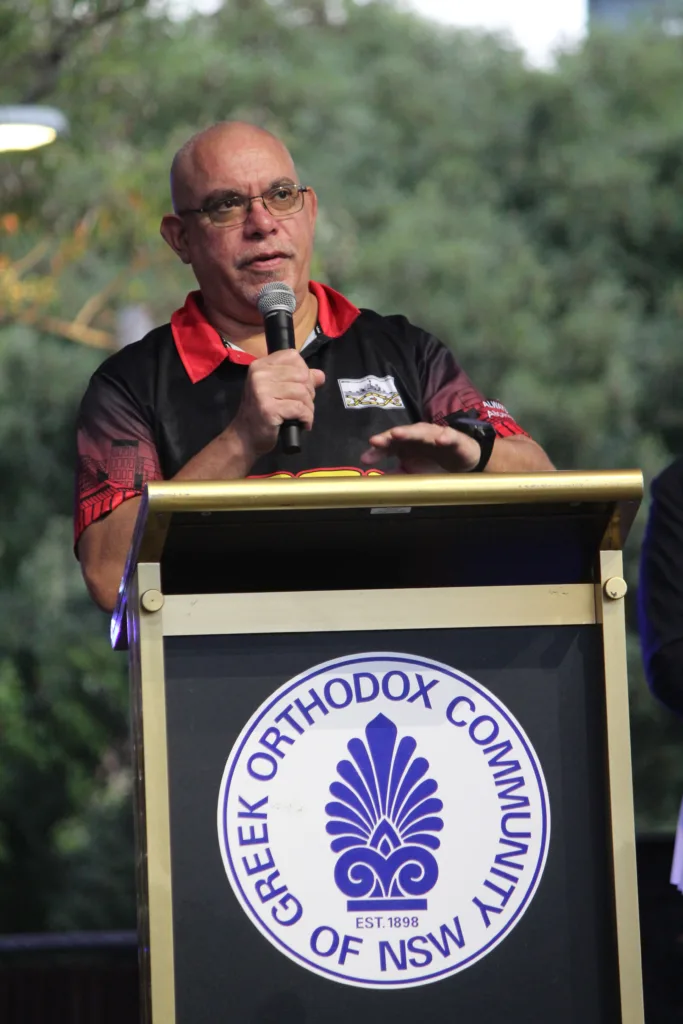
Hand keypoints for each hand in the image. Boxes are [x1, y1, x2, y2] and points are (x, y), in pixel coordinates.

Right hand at [228, 349, 325, 457]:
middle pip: (301, 374)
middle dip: (309, 392)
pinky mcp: (269, 408)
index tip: (300, 387)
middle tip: (303, 405)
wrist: (245, 437)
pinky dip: (306, 418)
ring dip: (309, 407)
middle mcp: (259, 375)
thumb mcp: (277, 391)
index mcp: (261, 366)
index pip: (292, 356)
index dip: (303, 371)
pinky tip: (303, 423)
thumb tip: (320, 375)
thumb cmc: (261, 413)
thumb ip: (298, 380)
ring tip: (303, 416)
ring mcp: (262, 391)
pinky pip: (299, 408)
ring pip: (302, 392)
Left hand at [361, 422, 481, 473]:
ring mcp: (435, 435)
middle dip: (387, 437)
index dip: (377, 451)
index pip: (388, 445)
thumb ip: (396, 475)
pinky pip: (449, 436)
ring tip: (397, 434)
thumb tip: (376, 483)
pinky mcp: (454, 438)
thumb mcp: (412, 472)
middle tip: (375, 441)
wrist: (462, 460)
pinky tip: (440, 440)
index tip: (365, 459)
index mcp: (406, 445)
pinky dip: (445, 437)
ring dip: (409, 432)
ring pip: (421, 432)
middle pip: (401, 435)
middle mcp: (418, 436)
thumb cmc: (434, 463)